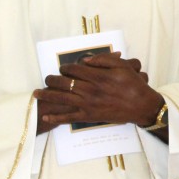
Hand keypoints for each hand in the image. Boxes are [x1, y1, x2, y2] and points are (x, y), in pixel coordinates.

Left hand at [33, 52, 162, 129]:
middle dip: (52, 80)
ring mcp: (88, 104)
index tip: (63, 68)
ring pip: (62, 99)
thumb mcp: (122, 67)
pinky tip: (46, 116)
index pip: (75, 70)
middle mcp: (90, 90)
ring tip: (37, 93)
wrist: (141, 106)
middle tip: (47, 78)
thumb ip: (104, 61)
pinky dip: (56, 117)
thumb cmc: (134, 85)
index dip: (66, 68)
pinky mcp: (88, 116)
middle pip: (64, 83)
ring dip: (47, 95)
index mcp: (97, 76)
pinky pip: (69, 117)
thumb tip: (85, 60)